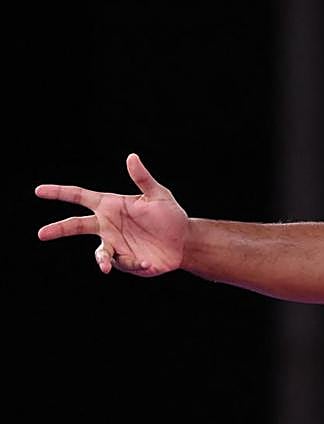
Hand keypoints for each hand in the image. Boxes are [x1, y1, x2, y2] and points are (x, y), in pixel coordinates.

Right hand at [36, 152, 186, 275]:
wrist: (184, 242)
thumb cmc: (170, 215)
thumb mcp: (159, 196)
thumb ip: (143, 179)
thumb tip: (132, 157)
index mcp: (110, 206)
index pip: (79, 196)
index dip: (59, 193)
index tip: (39, 191)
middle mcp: (107, 225)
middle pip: (76, 226)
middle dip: (59, 229)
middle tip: (41, 234)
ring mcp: (116, 244)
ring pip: (100, 253)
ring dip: (102, 259)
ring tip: (104, 266)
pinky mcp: (127, 261)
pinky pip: (125, 263)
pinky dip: (134, 264)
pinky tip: (147, 263)